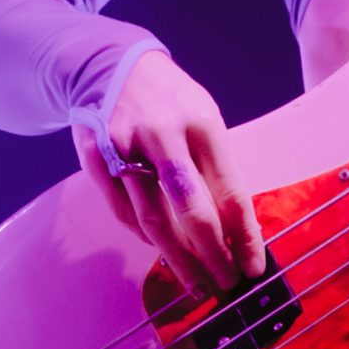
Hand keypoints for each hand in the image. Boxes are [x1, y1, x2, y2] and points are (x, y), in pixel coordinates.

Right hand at [92, 49, 264, 301]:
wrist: (108, 64)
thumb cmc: (169, 100)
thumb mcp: (204, 117)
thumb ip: (218, 167)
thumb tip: (236, 229)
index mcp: (202, 124)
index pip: (230, 192)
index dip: (244, 237)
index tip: (252, 268)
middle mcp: (163, 136)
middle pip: (193, 212)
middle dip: (213, 257)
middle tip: (225, 285)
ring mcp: (124, 147)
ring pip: (153, 219)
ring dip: (178, 259)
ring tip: (197, 283)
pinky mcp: (95, 158)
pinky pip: (123, 211)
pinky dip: (144, 236)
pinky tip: (161, 249)